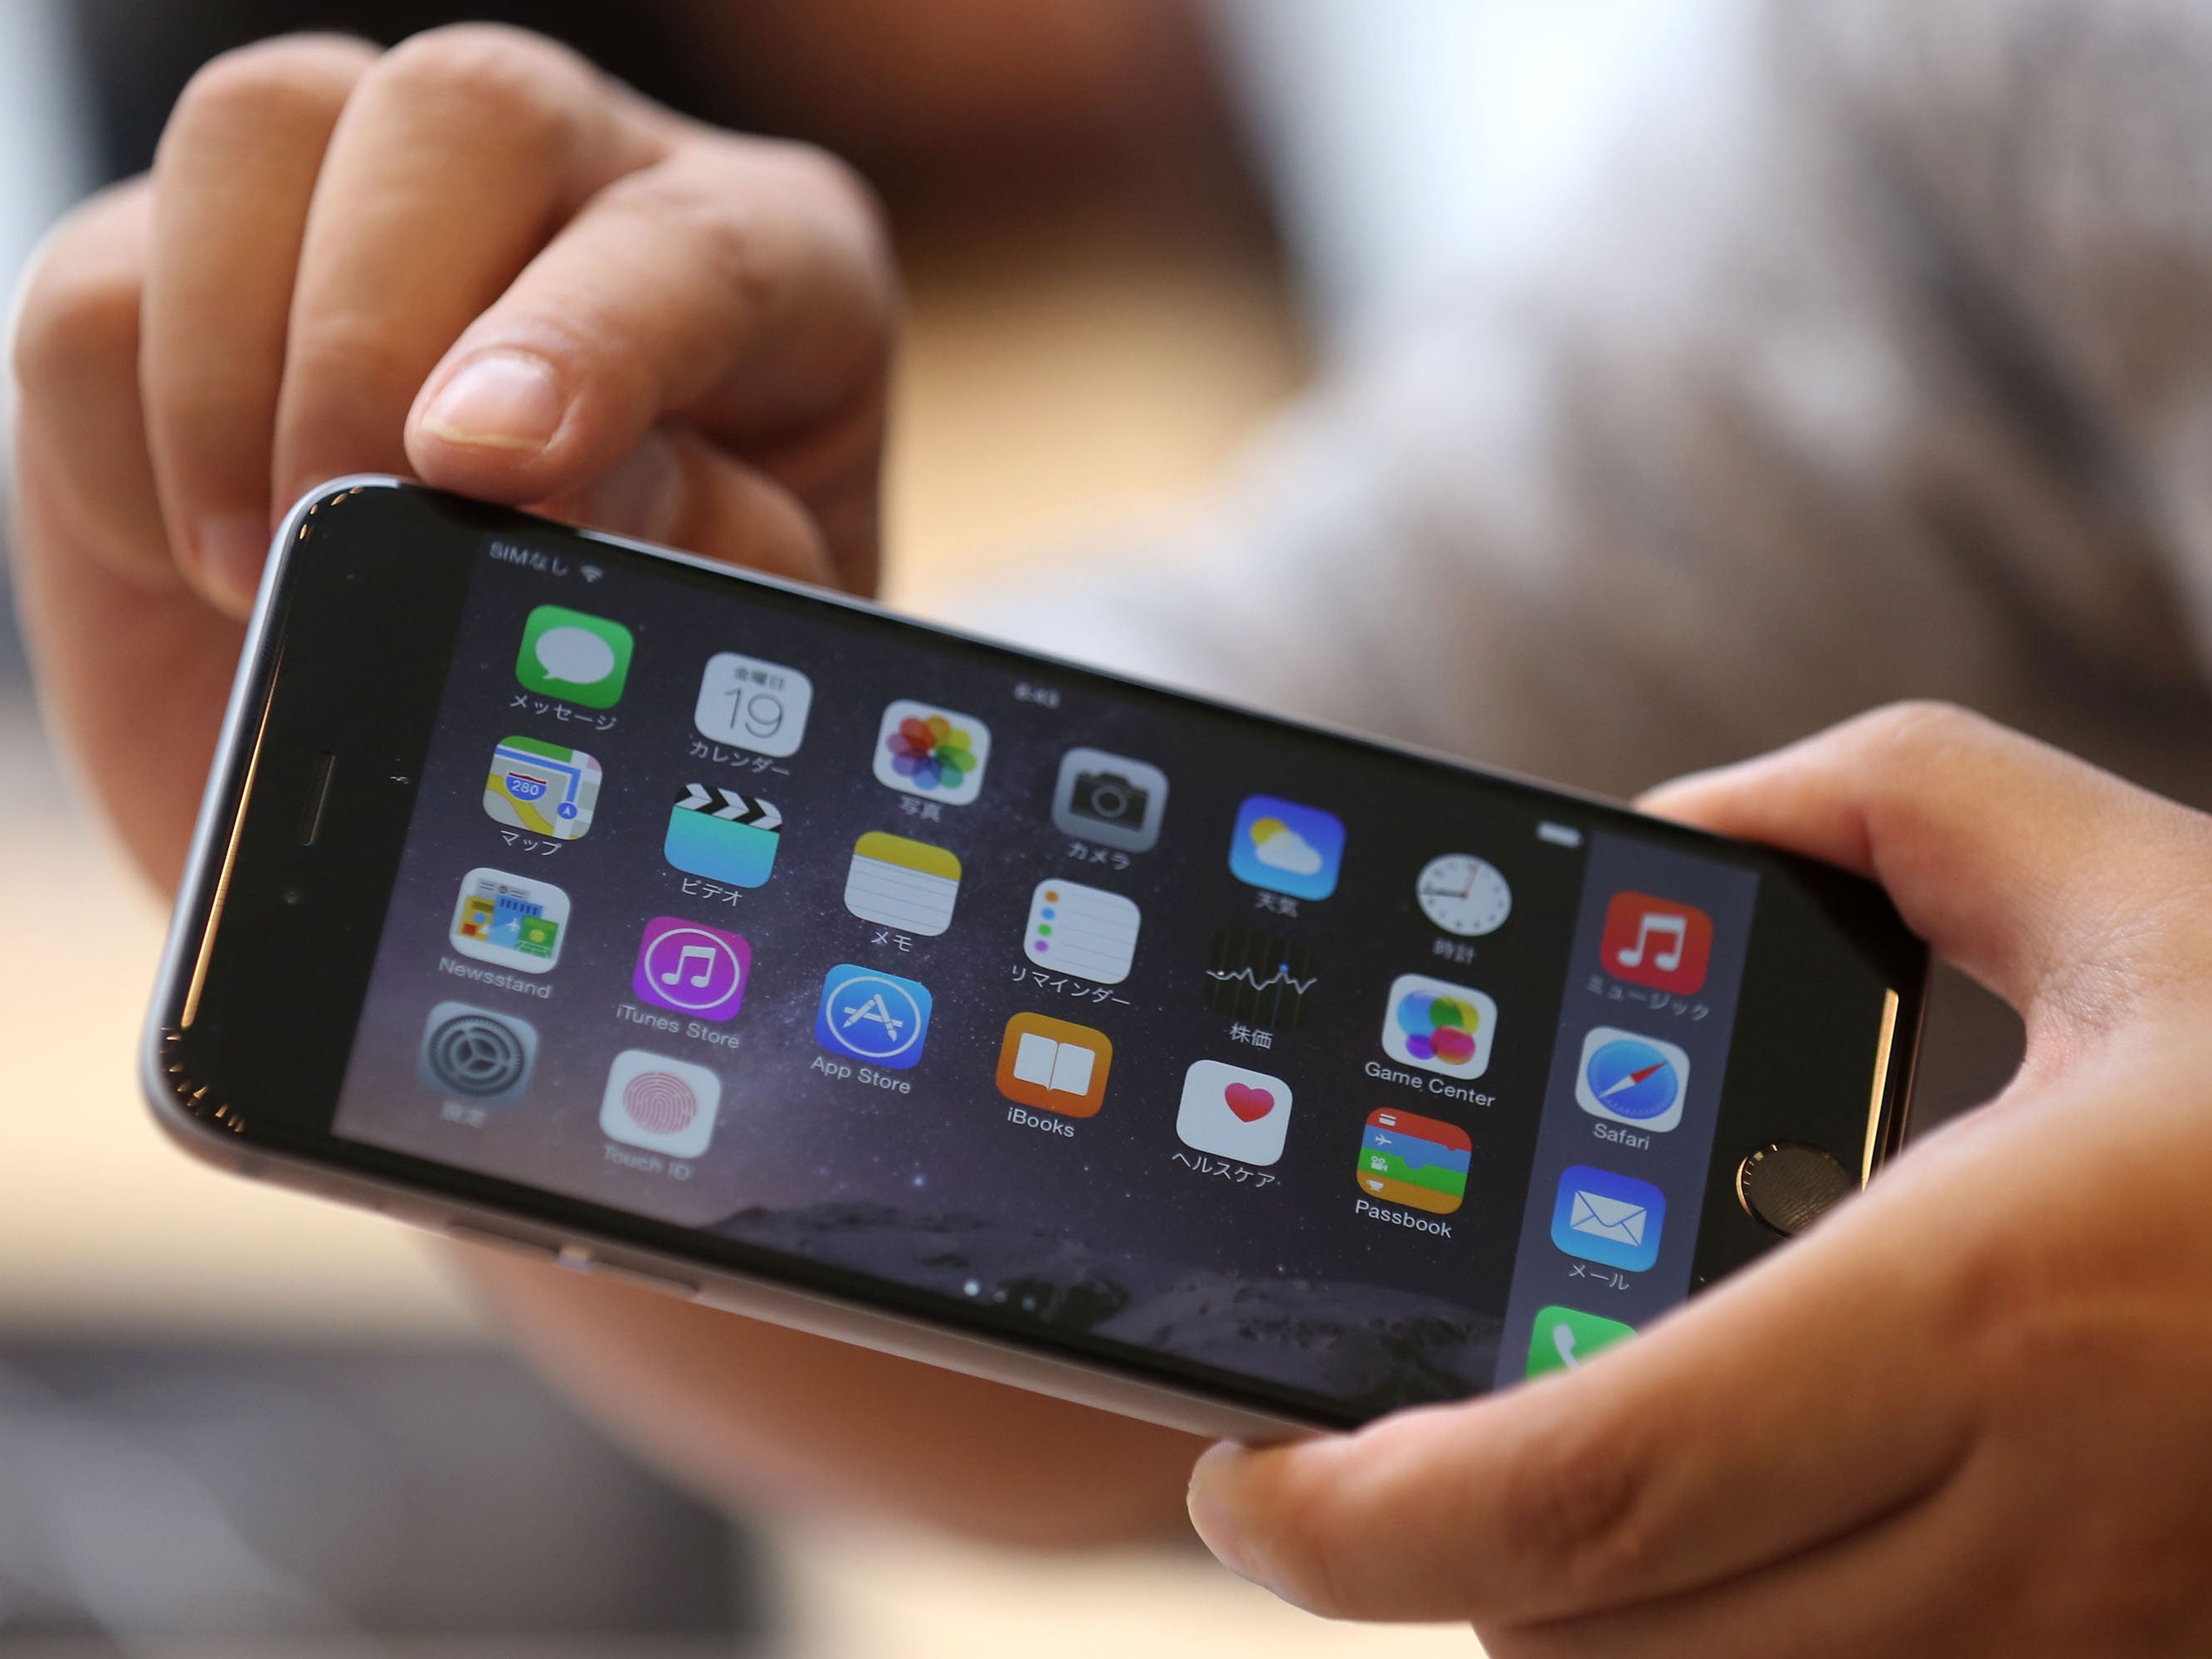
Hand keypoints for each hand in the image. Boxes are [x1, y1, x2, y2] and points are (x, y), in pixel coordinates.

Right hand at [10, 25, 893, 890]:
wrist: (482, 766)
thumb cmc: (659, 674)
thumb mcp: (736, 628)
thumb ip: (703, 541)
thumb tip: (545, 478)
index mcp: (771, 268)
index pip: (698, 239)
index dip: (589, 339)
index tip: (492, 469)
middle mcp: (576, 188)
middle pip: (467, 107)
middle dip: (387, 332)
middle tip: (363, 524)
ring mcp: (366, 206)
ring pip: (259, 129)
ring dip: (241, 377)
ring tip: (284, 571)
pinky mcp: (177, 274)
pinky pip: (96, 287)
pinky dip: (129, 450)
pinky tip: (220, 569)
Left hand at [1187, 703, 2211, 1654]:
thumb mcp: (2141, 885)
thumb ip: (1882, 801)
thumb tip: (1671, 833)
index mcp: (1985, 1309)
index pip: (1577, 1495)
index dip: (1360, 1520)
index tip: (1242, 1477)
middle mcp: (2027, 1532)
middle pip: (1598, 1649)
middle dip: (1430, 1576)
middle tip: (1356, 1468)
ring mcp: (2087, 1650)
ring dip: (1565, 1629)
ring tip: (1521, 1496)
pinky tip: (1709, 1547)